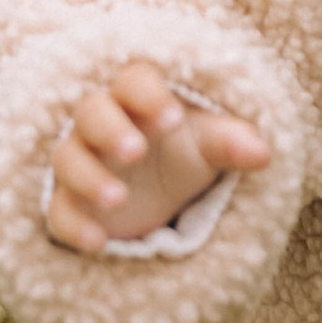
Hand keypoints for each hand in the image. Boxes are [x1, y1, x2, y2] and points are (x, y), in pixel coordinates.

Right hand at [45, 58, 273, 252]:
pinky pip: (57, 210)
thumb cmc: (184, 152)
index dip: (148, 96)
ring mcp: (81, 161)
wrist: (160, 194)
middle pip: (90, 112)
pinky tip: (98, 242)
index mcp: (138, 98)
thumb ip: (232, 142)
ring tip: (119, 199)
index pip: (133, 81)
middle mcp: (101, 124)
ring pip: (68, 158)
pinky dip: (73, 226)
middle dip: (109, 130)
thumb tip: (264, 153)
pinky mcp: (70, 202)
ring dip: (89, 176)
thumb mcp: (211, 146)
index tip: (172, 119)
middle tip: (136, 151)